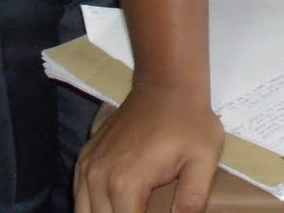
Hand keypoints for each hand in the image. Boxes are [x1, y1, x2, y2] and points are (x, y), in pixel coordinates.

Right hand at [74, 80, 224, 212]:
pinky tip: (114, 204)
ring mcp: (87, 166)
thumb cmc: (189, 120)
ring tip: (132, 207)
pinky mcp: (85, 157)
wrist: (168, 84)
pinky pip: (79, 195)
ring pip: (84, 212)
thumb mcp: (204, 159)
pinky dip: (93, 206)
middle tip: (148, 209)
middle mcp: (97, 178)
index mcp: (126, 184)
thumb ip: (192, 199)